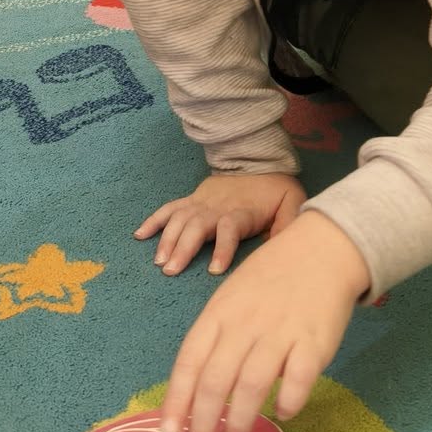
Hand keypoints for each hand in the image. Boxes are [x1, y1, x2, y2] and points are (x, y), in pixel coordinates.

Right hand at [137, 170, 306, 277]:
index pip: (229, 229)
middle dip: (182, 248)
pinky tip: (139, 235)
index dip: (222, 249)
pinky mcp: (191, 199)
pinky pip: (169, 209)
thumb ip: (290, 223)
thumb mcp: (292, 203)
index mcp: (241, 211)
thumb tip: (286, 247)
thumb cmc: (274, 191)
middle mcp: (216, 207)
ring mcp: (200, 202)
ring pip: (179, 219)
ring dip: (166, 239)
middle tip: (170, 270)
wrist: (257, 161)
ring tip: (158, 262)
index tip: (214, 270)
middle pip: (196, 225)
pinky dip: (153, 221)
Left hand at [158, 210, 369, 431]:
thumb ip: (216, 340)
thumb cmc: (269, 279)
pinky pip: (299, 379)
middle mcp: (245, 325)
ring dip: (240, 420)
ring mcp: (280, 332)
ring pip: (252, 384)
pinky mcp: (314, 341)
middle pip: (216, 380)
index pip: (189, 362)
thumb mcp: (230, 300)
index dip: (176, 400)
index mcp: (218, 314)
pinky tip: (283, 413)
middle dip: (203, 423)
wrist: (321, 249)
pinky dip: (289, 400)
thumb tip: (199, 392)